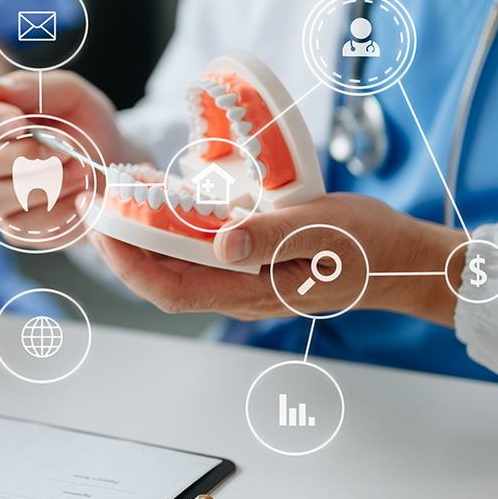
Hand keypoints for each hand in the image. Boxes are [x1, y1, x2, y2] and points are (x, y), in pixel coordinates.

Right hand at [0, 71, 138, 247]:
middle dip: (20, 155)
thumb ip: (31, 88)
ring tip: (80, 168)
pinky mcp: (15, 229)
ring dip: (45, 182)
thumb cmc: (84, 124)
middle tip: (63, 148)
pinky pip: (22, 225)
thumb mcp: (69, 94)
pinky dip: (57, 209)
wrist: (112, 165)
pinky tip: (78, 195)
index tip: (20, 120)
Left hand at [86, 193, 466, 324]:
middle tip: (93, 208)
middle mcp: (239, 294)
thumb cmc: (370, 246)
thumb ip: (271, 236)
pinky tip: (161, 207)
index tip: (102, 226)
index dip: (127, 262)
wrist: (404, 260)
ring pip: (176, 270)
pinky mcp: (253, 266)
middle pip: (161, 281)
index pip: (169, 288)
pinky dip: (171, 235)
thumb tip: (220, 244)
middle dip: (121, 249)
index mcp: (252, 291)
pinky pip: (198, 258)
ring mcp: (245, 283)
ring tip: (115, 204)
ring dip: (141, 241)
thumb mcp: (322, 230)